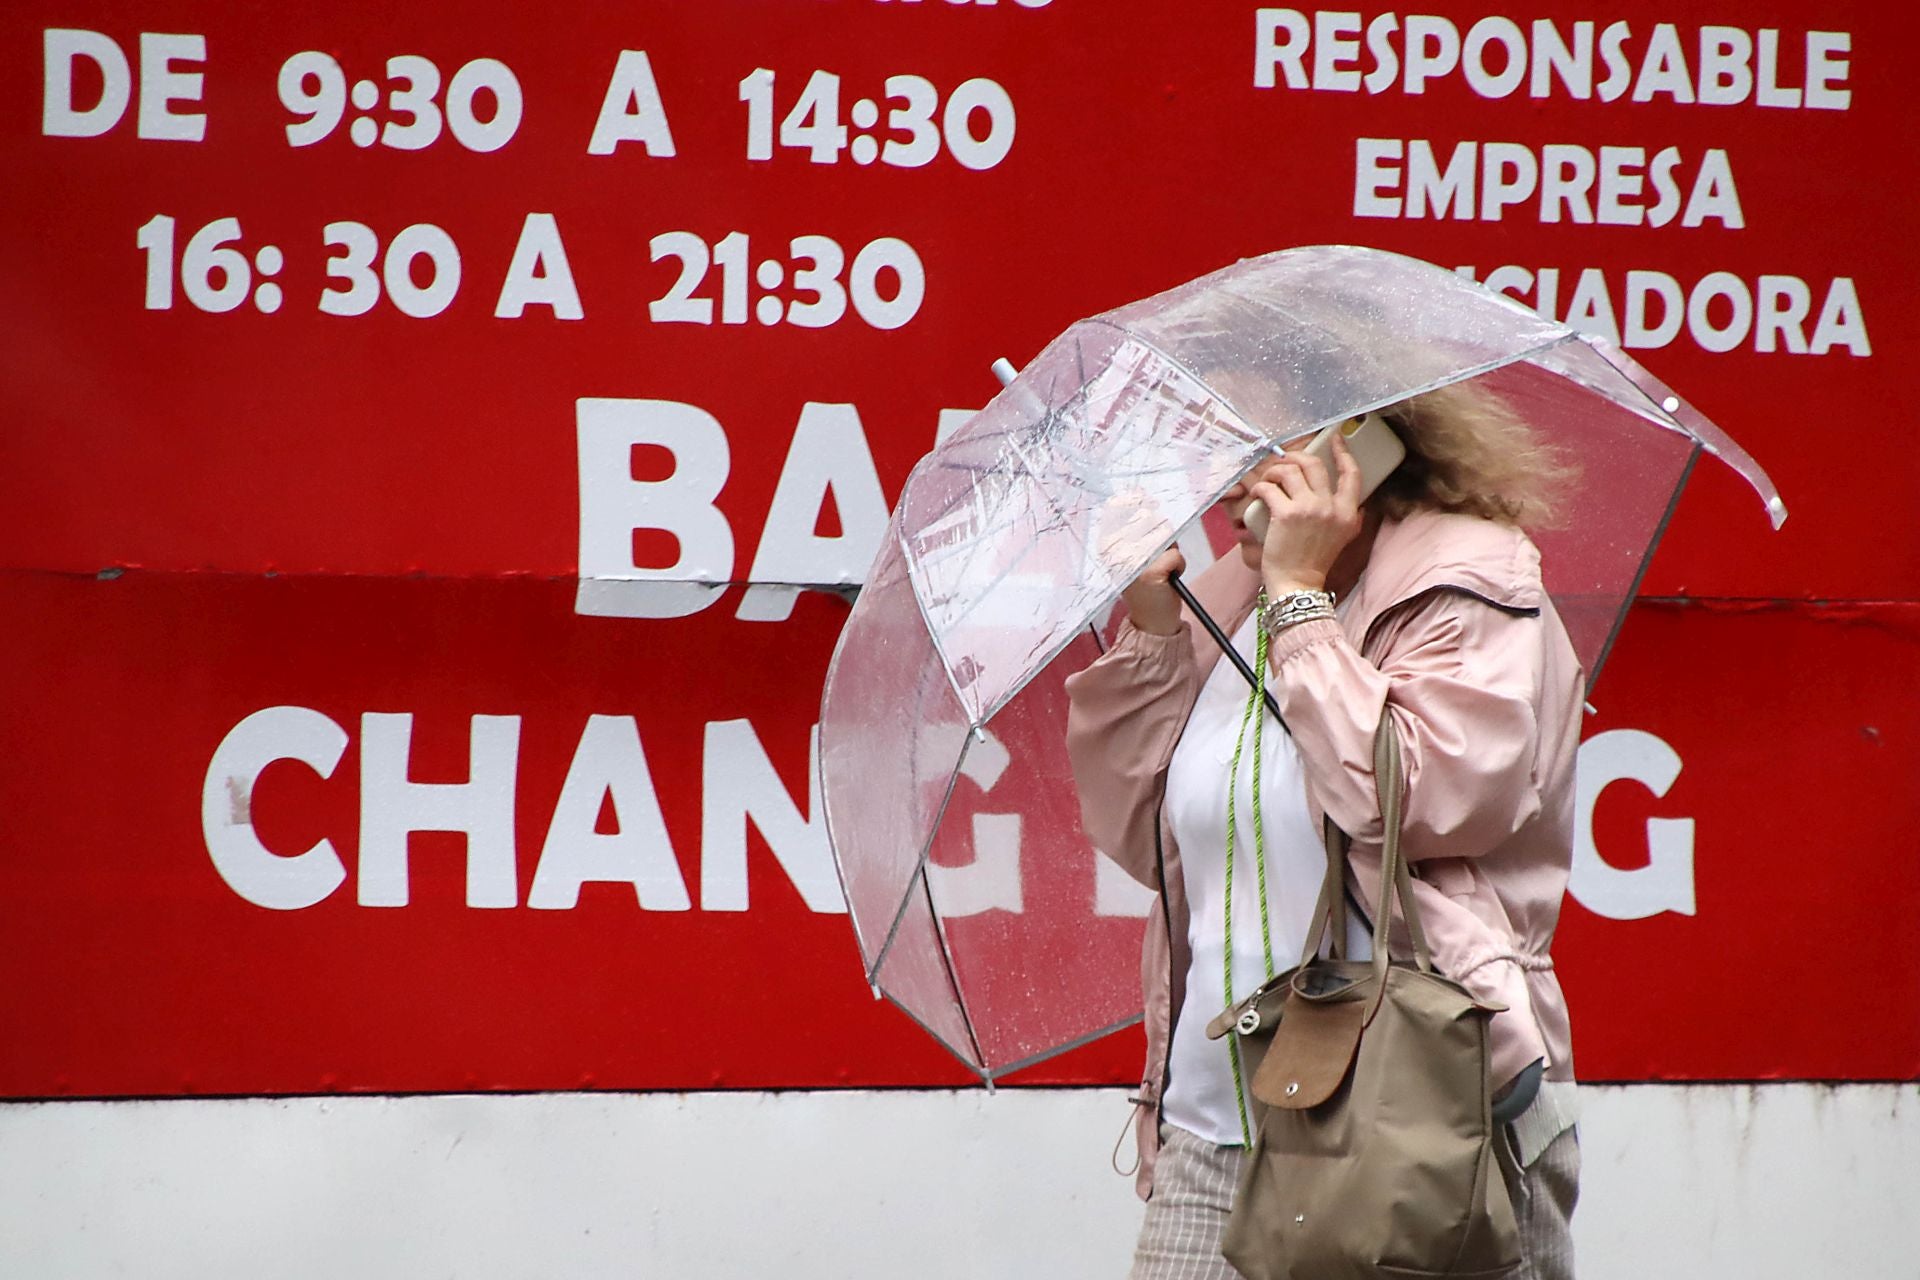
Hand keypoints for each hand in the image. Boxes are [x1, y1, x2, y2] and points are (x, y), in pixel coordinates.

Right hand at [1095, 489, 1185, 634]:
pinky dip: (1178, 566)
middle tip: (1155, 560)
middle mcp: (1116, 551)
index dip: (1138, 504)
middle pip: (1151, 522)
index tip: (1141, 503)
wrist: (1152, 621)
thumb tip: (1147, 498)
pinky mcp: (1150, 572)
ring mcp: (1133, 561)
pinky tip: (1168, 580)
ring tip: (1161, 571)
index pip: (1121, 507)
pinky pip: (1175, 555)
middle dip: (1163, 538)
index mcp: (1108, 545)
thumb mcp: (1139, 554)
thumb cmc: (1149, 586)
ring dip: (1171, 554)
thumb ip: (1142, 530)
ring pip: (1166, 538)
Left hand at [1247, 432, 1363, 594]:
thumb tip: (1355, 503)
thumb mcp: (1344, 538)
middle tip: (1284, 462)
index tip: (1335, 439)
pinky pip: (1269, 488)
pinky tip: (1258, 494)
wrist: (1298, 584)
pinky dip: (1260, 487)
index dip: (1343, 452)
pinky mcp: (1285, 514)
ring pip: (1289, 471)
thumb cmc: (1314, 562)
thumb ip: (1350, 518)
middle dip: (1295, 457)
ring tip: (1267, 480)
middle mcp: (1331, 507)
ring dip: (1274, 471)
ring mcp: (1309, 509)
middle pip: (1314, 464)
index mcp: (1348, 512)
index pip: (1352, 473)